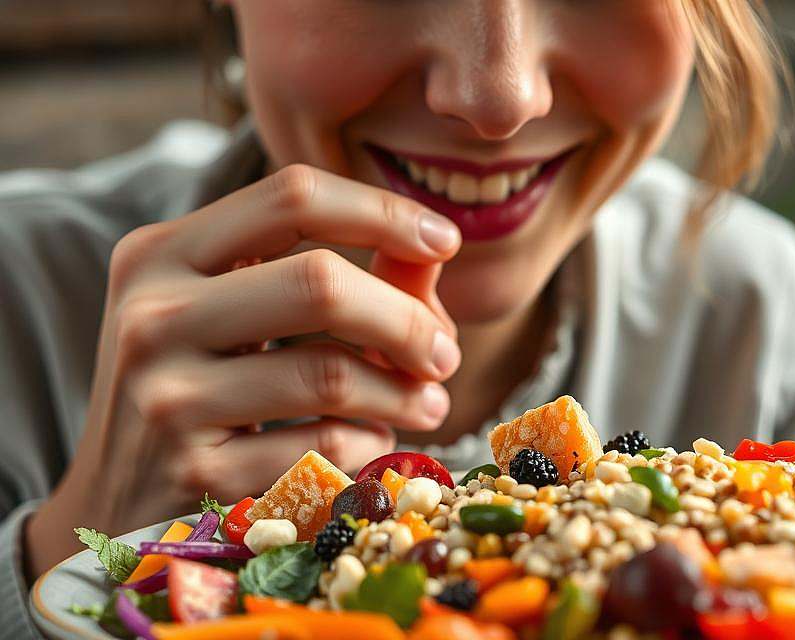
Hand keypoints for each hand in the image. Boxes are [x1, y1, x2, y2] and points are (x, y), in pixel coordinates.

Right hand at [25, 164, 460, 577]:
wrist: (116, 495)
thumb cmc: (195, 386)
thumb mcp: (234, 313)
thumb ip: (330, 272)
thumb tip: (432, 251)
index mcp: (161, 252)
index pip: (292, 198)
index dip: (384, 212)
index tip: (445, 240)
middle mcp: (152, 314)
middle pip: (320, 283)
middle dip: (408, 319)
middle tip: (446, 354)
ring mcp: (166, 396)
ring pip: (330, 374)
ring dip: (405, 393)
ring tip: (430, 404)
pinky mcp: (194, 472)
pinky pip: (323, 446)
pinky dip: (369, 444)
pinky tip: (372, 442)